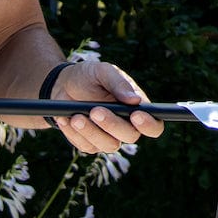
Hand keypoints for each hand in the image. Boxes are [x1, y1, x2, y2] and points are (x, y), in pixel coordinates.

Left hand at [49, 60, 163, 153]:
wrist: (62, 85)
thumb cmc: (89, 76)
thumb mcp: (103, 71)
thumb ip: (119, 83)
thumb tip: (135, 101)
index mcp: (136, 107)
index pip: (154, 124)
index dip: (150, 124)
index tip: (136, 115)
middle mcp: (126, 125)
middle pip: (130, 136)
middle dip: (112, 124)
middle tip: (95, 110)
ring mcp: (109, 137)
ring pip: (109, 146)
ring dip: (91, 132)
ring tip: (75, 116)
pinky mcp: (90, 144)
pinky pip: (87, 146)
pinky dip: (75, 134)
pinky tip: (66, 119)